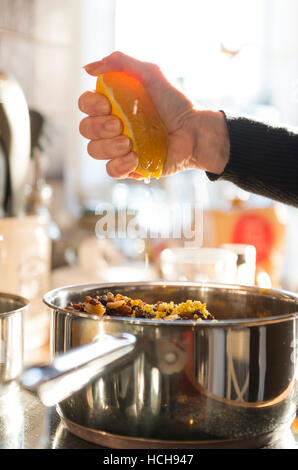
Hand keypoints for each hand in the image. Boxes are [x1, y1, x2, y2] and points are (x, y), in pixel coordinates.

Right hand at [78, 51, 229, 178]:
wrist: (194, 131)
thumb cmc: (175, 103)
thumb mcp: (150, 74)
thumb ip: (120, 63)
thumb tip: (89, 68)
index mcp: (113, 105)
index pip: (85, 105)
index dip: (90, 105)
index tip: (107, 104)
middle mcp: (112, 127)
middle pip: (85, 129)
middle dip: (99, 127)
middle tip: (120, 124)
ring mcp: (120, 148)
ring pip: (93, 150)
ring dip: (108, 146)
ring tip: (130, 143)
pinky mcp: (130, 167)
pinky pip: (110, 170)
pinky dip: (119, 165)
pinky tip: (135, 157)